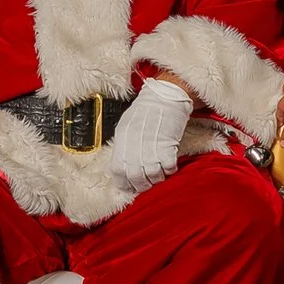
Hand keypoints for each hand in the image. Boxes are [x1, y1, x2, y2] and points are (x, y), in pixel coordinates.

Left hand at [110, 79, 192, 196]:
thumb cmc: (146, 110)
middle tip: (145, 185)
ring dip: (156, 179)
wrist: (165, 96)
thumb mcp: (126, 126)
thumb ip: (121, 147)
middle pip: (135, 176)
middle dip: (141, 185)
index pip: (117, 170)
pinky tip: (169, 167)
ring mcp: (152, 146)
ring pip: (152, 175)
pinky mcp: (168, 146)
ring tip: (159, 176)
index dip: (122, 182)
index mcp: (122, 140)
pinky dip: (169, 171)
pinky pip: (168, 167)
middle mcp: (135, 145)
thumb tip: (114, 167)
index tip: (128, 187)